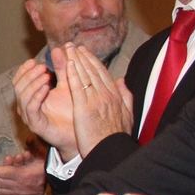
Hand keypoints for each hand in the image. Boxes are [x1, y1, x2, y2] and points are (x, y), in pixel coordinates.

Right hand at [13, 55, 78, 157]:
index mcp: (31, 96)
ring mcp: (29, 116)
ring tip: (46, 75)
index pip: (20, 79)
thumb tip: (59, 49)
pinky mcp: (36, 124)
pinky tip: (46, 88)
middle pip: (18, 86)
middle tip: (42, 66)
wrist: (81, 133)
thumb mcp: (68, 84)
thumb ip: (62, 68)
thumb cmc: (73, 110)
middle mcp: (26, 105)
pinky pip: (30, 108)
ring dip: (33, 83)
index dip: (25, 69)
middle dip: (29, 74)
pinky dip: (36, 96)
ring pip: (22, 96)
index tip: (35, 60)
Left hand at [63, 43, 133, 158]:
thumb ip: (125, 96)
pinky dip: (73, 73)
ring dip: (75, 60)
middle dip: (82, 56)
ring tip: (67, 49)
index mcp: (115, 96)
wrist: (111, 150)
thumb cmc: (116, 136)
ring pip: (85, 75)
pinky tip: (67, 63)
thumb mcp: (127, 115)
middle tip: (72, 45)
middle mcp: (106, 94)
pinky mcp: (84, 107)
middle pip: (93, 70)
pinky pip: (77, 86)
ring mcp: (96, 100)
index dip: (92, 61)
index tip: (84, 51)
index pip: (102, 73)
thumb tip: (122, 81)